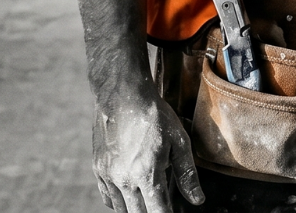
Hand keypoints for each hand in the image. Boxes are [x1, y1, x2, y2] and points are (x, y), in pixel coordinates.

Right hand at [92, 93, 203, 211]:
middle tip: (162, 202)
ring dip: (136, 209)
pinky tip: (131, 193)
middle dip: (152, 212)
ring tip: (149, 197)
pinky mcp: (98, 170)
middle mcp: (124, 179)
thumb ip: (187, 174)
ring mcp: (108, 176)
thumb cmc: (154, 115)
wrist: (122, 95)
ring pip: (121, 211)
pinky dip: (120, 202)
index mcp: (145, 173)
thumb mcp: (178, 141)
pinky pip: (108, 199)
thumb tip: (197, 200)